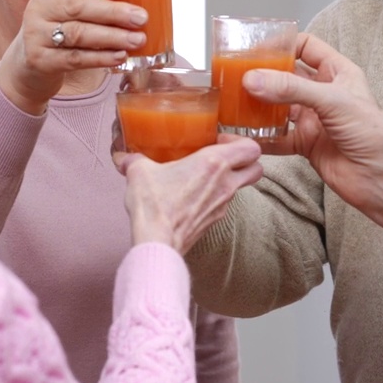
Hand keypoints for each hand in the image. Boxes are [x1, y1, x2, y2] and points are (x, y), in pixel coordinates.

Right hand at [0, 0, 146, 112]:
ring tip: (138, 39)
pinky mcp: (40, 61)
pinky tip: (120, 56)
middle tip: (141, 17)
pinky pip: (75, 58)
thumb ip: (93, 1)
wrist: (27, 65)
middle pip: (78, 7)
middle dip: (113, 12)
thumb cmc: (58, 30)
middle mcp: (38, 9)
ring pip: (78, 34)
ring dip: (112, 36)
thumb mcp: (65, 10)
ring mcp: (36, 36)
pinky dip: (101, 57)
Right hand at [119, 135, 263, 253]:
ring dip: (229, 179)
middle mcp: (225, 183)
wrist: (157, 241)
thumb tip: (125, 158)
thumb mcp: (140, 172)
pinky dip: (215, 197)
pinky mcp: (214, 221)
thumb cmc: (155, 204)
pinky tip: (193, 196)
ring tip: (204, 176)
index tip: (220, 140)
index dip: (240, 140)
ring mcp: (223, 205)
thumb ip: (135, 160)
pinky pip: (224, 204)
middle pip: (257, 168)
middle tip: (224, 156)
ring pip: (241, 187)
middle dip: (246, 160)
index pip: (251, 147)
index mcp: (214, 163)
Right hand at [241, 32, 382, 237]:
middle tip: (237, 75)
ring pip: (278, 107)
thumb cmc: (375, 135)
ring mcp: (313, 119)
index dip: (283, 45)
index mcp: (337, 73)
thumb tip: (256, 79)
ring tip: (235, 103)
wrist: (382, 179)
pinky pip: (277, 138)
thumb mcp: (334, 101)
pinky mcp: (306, 144)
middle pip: (286, 77)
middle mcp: (323, 94)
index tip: (256, 48)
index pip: (306, 47)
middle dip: (263, 76)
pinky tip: (244, 136)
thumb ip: (293, 89)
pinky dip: (261, 138)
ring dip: (258, 107)